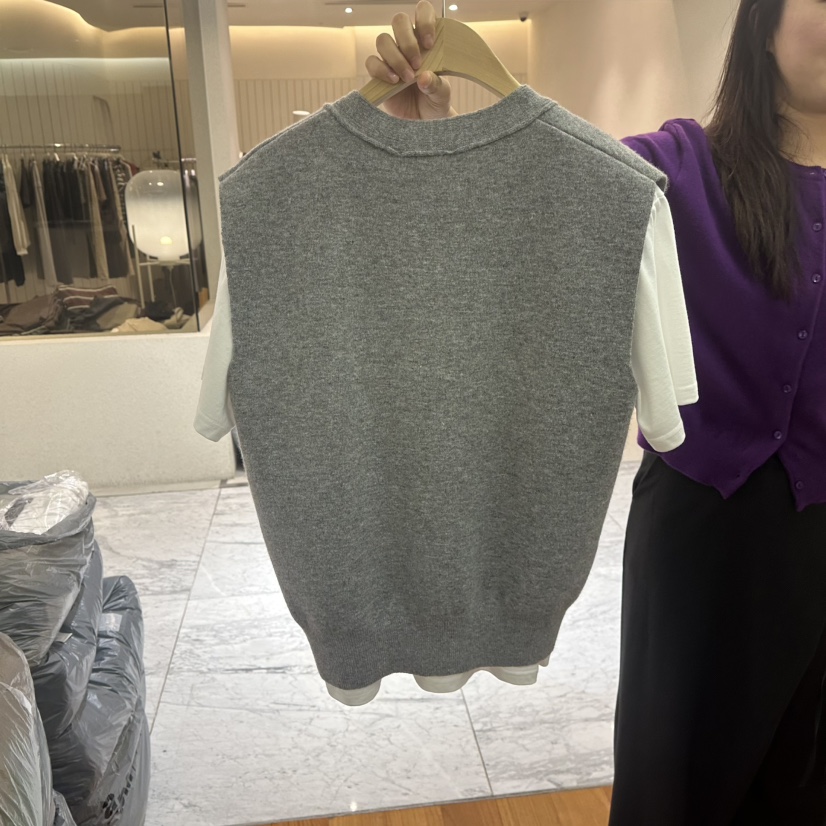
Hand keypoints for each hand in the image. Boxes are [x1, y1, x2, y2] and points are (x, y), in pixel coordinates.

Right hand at [364, 0, 454, 119]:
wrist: (424, 122)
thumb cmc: (435, 101)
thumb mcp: (442, 94)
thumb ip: (436, 85)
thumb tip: (424, 77)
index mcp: (426, 38)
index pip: (422, 11)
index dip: (424, 20)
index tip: (430, 44)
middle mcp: (407, 43)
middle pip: (399, 21)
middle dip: (407, 40)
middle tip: (418, 63)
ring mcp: (391, 56)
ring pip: (383, 40)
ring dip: (396, 57)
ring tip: (408, 78)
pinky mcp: (378, 73)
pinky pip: (372, 62)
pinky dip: (382, 70)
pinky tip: (395, 82)